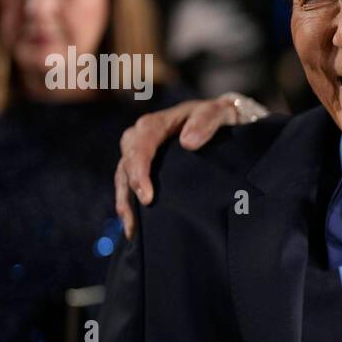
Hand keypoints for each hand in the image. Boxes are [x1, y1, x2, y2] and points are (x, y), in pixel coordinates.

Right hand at [114, 94, 267, 237]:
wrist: (219, 119)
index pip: (142, 143)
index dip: (140, 170)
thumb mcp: (218, 113)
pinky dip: (128, 203)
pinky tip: (133, 226)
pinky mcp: (143, 166)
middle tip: (138, 218)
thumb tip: (187, 142)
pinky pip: (127, 183)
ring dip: (125, 201)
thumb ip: (206, 122)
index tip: (147, 197)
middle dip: (130, 190)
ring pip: (122, 175)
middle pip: (127, 160)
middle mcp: (143, 136)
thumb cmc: (218, 116)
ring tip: (132, 228)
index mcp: (158, 123)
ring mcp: (141, 151)